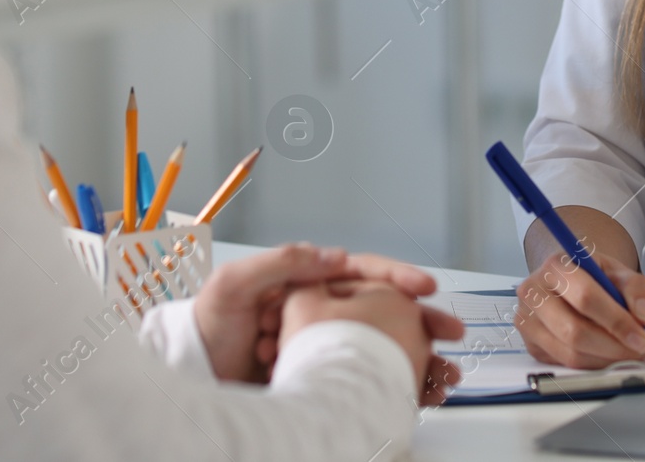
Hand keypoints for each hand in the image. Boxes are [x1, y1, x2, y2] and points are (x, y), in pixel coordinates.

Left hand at [192, 243, 449, 382]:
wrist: (194, 380)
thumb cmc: (209, 328)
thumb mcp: (234, 286)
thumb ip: (278, 264)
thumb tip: (330, 253)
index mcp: (306, 281)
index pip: (362, 272)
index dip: (397, 276)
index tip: (423, 286)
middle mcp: (320, 309)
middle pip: (383, 307)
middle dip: (422, 318)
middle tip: (450, 330)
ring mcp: (324, 341)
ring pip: (382, 342)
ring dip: (417, 354)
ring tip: (444, 371)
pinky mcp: (321, 371)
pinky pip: (366, 373)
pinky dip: (394, 380)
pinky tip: (416, 391)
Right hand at [513, 251, 644, 368]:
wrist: (568, 279)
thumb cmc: (592, 275)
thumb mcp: (618, 271)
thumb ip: (636, 289)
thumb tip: (643, 318)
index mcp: (555, 266)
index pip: (585, 297)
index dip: (616, 321)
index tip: (642, 337)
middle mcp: (534, 292)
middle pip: (574, 331)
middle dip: (613, 347)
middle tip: (639, 351)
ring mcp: (528, 320)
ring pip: (569, 353)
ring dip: (605, 360)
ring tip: (628, 354)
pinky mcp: (531, 344)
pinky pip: (565, 364)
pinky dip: (593, 365)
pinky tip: (608, 356)